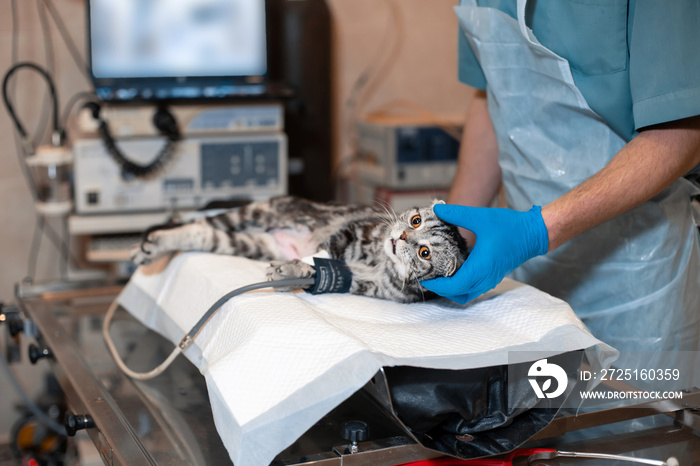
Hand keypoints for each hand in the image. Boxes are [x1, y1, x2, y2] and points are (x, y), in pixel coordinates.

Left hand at [421, 204, 548, 303]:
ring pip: (466, 294)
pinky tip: (454, 269)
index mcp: (480, 268)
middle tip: (428, 276)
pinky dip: (461, 285)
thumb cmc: (510, 226)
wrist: (534, 233)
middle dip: (441, 289)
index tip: (424, 278)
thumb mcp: (480, 217)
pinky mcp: (493, 277)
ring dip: (451, 289)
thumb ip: (457, 214)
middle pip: (457, 294)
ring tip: (438, 275)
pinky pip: (473, 288)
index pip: (453, 287)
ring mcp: (490, 280)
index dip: (437, 285)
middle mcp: (485, 278)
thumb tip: (437, 209)